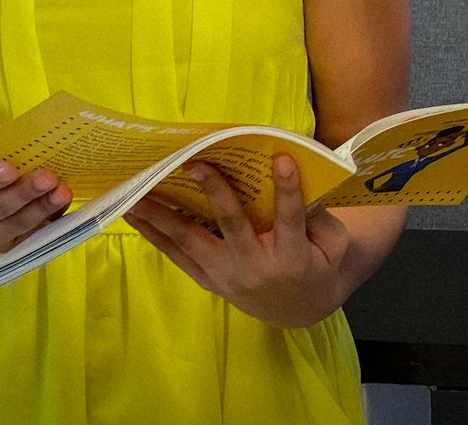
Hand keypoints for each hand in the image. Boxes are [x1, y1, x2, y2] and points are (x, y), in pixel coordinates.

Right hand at [0, 156, 71, 257]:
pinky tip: (63, 205)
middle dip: (26, 193)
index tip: (9, 170)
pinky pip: (32, 237)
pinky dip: (51, 221)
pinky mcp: (12, 247)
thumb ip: (0, 154)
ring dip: (42, 208)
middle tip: (48, 178)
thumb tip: (37, 141)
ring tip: (62, 193)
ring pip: (18, 224)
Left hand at [123, 156, 350, 327]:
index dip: (287, 190)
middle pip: (231, 226)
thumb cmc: (318, 263)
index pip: (290, 219)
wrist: (299, 310)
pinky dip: (156, 234)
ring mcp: (227, 276)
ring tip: (139, 190)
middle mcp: (255, 268)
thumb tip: (292, 168)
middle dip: (214, 192)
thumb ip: (318, 212)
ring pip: (192, 242)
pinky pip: (178, 256)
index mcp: (292, 257)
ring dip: (163, 215)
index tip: (281, 158)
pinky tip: (135, 214)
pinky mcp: (210, 281)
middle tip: (194, 162)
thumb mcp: (332, 243)